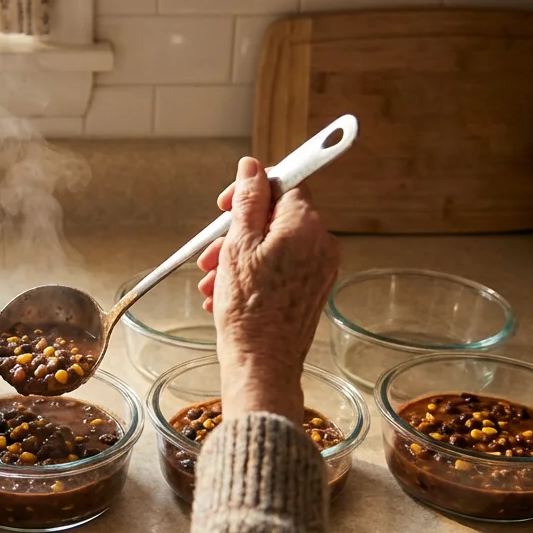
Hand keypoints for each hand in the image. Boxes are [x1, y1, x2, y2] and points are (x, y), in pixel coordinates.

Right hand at [196, 157, 339, 419]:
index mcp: (305, 226)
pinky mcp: (311, 290)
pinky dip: (253, 274)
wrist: (261, 364)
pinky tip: (227, 292)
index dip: (251, 190)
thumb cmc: (248, 310)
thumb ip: (248, 200)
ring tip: (212, 279)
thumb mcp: (237, 245)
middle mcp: (321, 244)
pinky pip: (280, 268)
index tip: (226, 203)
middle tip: (211, 251)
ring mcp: (319, 269)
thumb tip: (252, 168)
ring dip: (240, 256)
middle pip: (276, 217)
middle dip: (238, 231)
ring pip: (274, 245)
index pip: (285, 183)